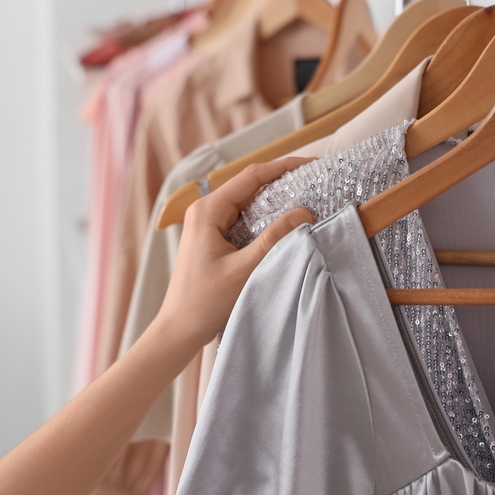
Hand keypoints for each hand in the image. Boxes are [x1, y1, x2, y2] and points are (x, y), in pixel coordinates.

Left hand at [157, 158, 314, 352]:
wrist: (179, 329)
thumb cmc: (204, 302)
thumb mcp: (243, 270)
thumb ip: (274, 239)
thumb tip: (304, 212)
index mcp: (208, 210)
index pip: (251, 176)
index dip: (283, 167)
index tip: (311, 165)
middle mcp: (206, 211)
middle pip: (251, 186)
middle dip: (283, 182)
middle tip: (315, 182)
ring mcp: (209, 224)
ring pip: (249, 203)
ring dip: (276, 201)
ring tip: (307, 199)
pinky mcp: (214, 238)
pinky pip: (245, 220)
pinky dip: (266, 219)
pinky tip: (286, 224)